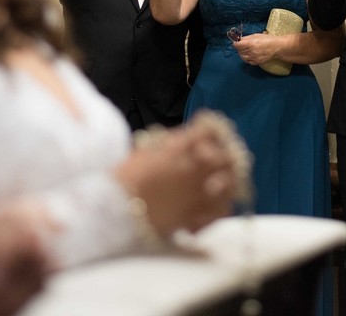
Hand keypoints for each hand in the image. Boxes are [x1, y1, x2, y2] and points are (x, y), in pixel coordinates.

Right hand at [116, 120, 239, 236]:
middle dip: (228, 153)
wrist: (114, 210)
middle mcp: (191, 171)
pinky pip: (220, 211)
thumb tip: (189, 137)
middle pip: (226, 157)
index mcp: (178, 150)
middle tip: (224, 155)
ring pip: (230, 184)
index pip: (208, 131)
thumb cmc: (126, 177)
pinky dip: (222, 205)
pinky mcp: (194, 218)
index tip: (212, 130)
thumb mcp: (146, 150)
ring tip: (224, 179)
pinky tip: (215, 203)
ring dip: (230, 179)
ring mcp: (196, 195)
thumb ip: (171, 142)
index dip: (213, 128)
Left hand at [232, 32, 286, 66]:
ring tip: (246, 50)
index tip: (236, 42)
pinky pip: (247, 61)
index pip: (238, 45)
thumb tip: (239, 39)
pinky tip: (250, 54)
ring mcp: (254, 58)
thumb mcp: (256, 35)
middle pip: (239, 51)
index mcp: (251, 43)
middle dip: (239, 48)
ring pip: (242, 57)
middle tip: (242, 45)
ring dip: (242, 53)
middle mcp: (252, 51)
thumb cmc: (267, 39)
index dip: (236, 43)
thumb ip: (246, 38)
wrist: (277, 47)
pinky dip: (247, 58)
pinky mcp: (256, 62)